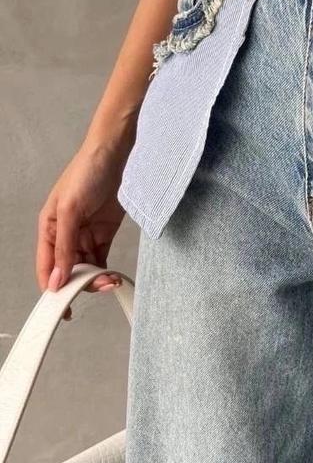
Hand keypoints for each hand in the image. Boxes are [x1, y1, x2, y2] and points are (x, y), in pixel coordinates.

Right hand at [36, 142, 128, 320]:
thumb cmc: (86, 173)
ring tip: (112, 280)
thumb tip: (55, 279)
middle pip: (68, 270)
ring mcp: (85, 234)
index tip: (63, 308)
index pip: (46, 267)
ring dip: (97, 278)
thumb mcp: (70, 210)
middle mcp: (65, 234)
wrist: (116, 153)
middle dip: (82, 283)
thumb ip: (64, 247)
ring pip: (87, 267)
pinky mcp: (104, 232)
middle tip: (101, 286)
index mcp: (48, 228)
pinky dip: (106, 269)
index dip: (53, 289)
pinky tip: (114, 275)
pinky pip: (101, 258)